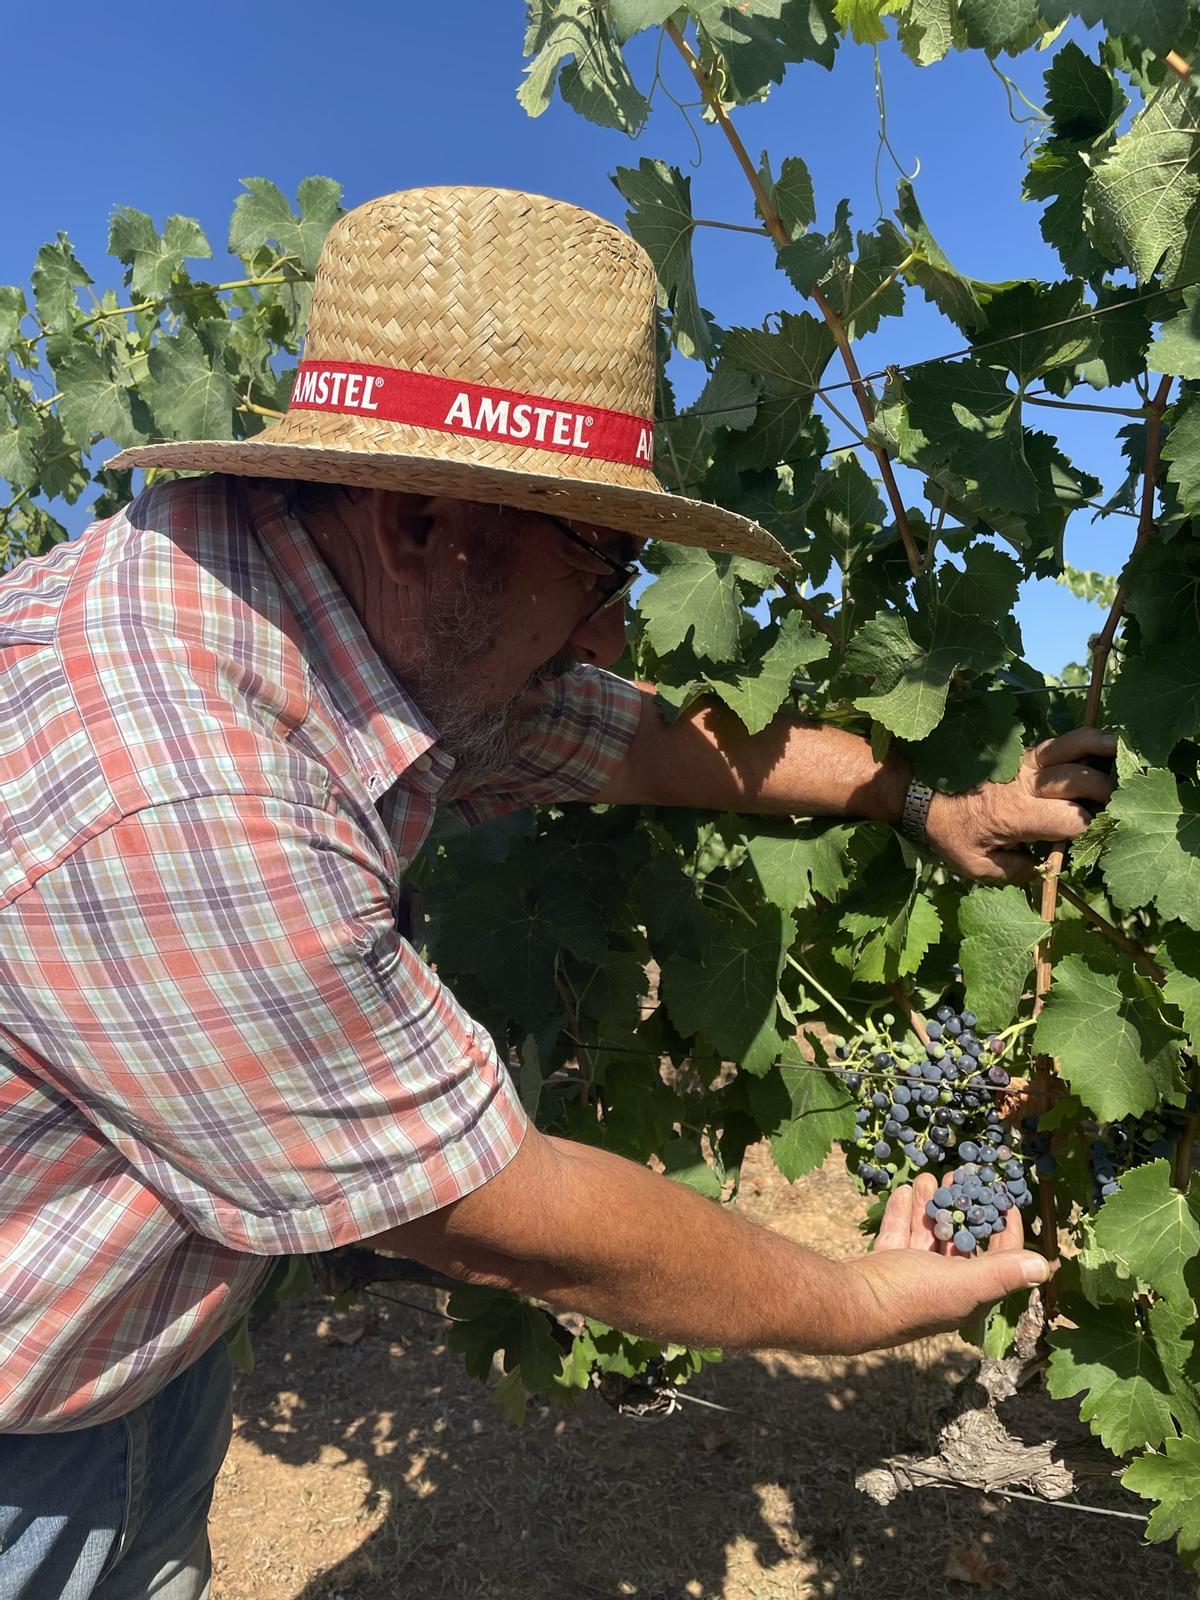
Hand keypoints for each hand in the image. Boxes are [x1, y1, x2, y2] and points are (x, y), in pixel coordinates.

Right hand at [834, 1173, 1051, 1353]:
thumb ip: (1001, 1273)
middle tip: (963, 1178)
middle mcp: (942, 1286)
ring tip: (929, 1177)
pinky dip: (902, 1213)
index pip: (998, 1261)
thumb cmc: (908, 1294)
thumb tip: (1045, 1266)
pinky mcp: (885, 1266)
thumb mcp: (960, 1282)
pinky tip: (902, 1191)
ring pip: (927, 1235)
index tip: (1005, 1200)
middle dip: (963, 1209)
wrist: (848, 1304)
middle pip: (960, 1243)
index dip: (1006, 1231)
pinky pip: (898, 1235)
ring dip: (931, 1205)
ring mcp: (911, 1276)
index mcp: (967, 1294)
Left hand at [924, 726, 1116, 883]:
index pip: (1074, 820)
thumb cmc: (945, 831)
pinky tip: (1099, 744)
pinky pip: (1057, 741)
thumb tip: (1048, 869)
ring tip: (1123, 751)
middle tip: (1120, 801)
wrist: (914, 790)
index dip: (1090, 830)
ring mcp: (1024, 761)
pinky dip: (1082, 740)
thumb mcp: (976, 865)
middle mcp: (1027, 784)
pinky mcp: (1020, 750)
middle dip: (1108, 792)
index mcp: (1019, 815)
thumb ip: (1017, 872)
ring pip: (1073, 746)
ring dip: (1102, 748)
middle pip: (1084, 781)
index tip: (1093, 838)